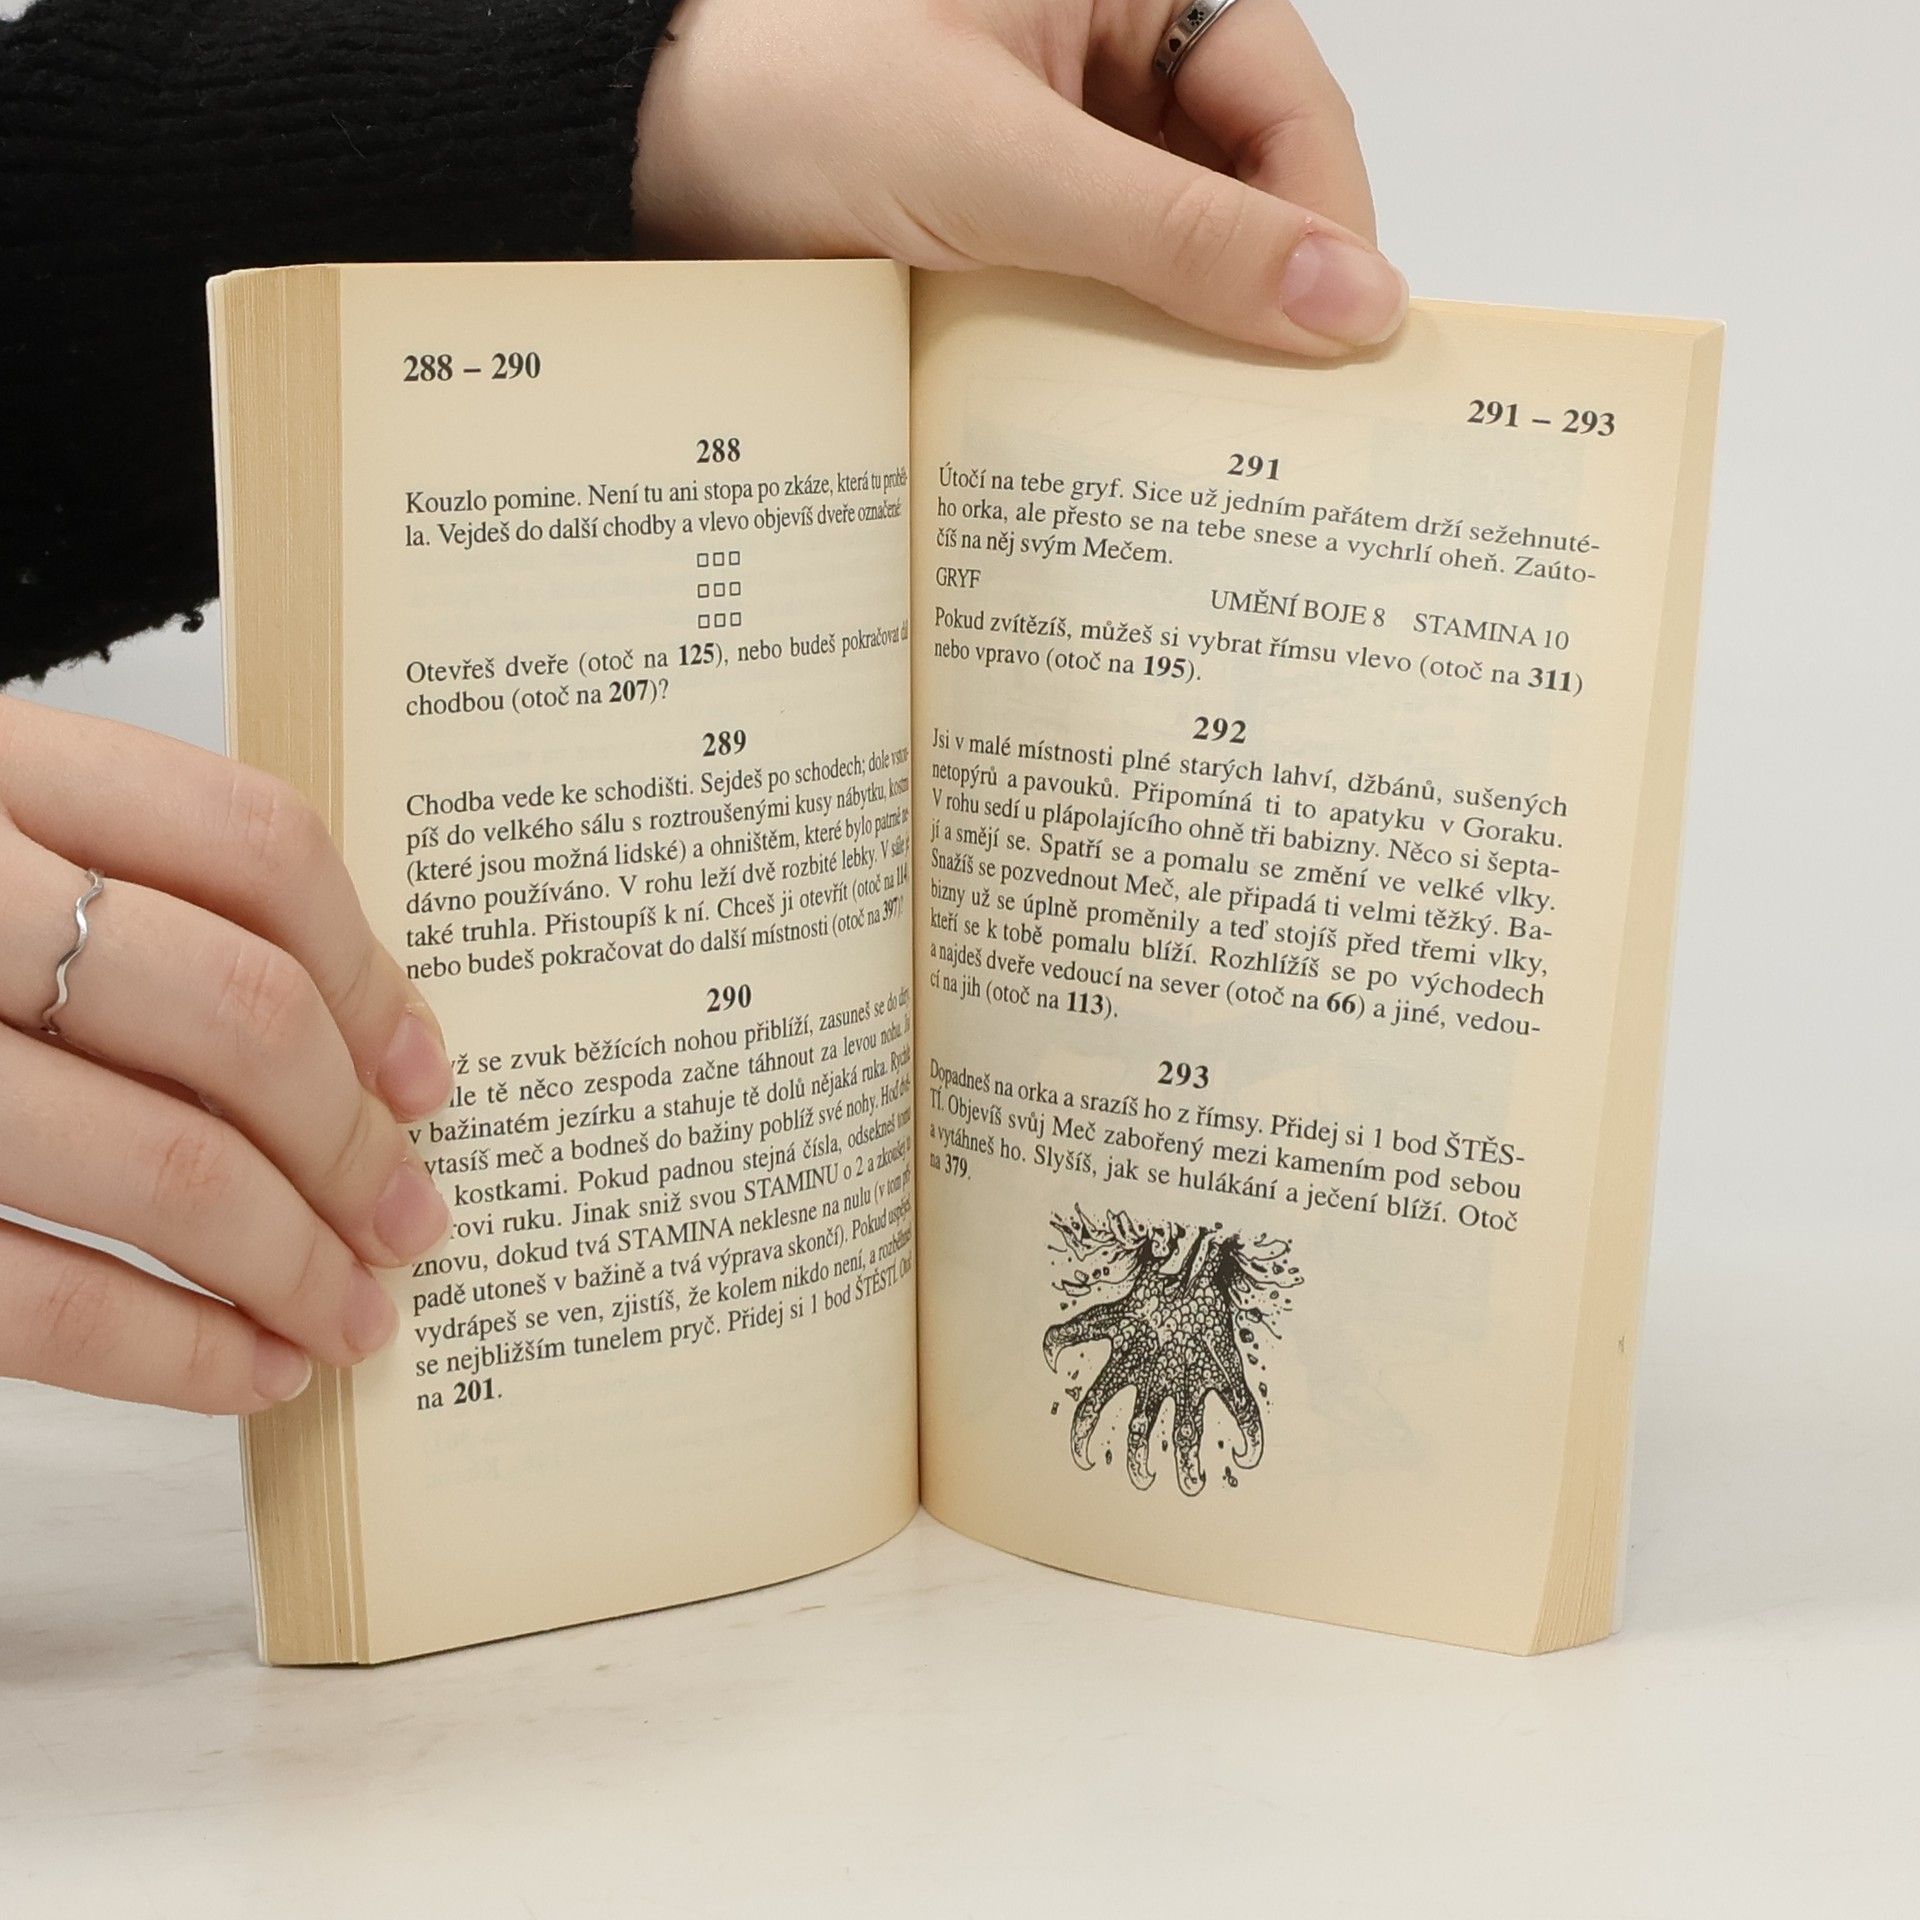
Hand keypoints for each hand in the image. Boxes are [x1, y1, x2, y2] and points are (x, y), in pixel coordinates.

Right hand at [0, 697, 453, 1413]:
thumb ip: (126, 892)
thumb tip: (364, 1050)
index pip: (252, 844)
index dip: (371, 973)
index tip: (423, 1074)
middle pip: (234, 1013)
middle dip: (351, 1143)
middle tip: (411, 1219)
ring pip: (165, 1167)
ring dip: (293, 1264)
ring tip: (352, 1315)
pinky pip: (35, 1302)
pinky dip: (175, 1354)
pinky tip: (248, 1370)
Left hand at [634, 0, 1403, 353]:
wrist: (634, 150)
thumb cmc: (788, 98)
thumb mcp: (1003, 166)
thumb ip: (1179, 235)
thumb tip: (1352, 300)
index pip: (1286, 98)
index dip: (1327, 222)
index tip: (1344, 344)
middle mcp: (1106, 46)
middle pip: (1244, 174)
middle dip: (1263, 286)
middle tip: (1282, 411)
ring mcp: (1057, 132)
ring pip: (1177, 237)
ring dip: (1188, 327)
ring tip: (1203, 426)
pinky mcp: (1009, 209)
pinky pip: (1103, 276)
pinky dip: (1116, 339)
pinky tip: (1118, 404)